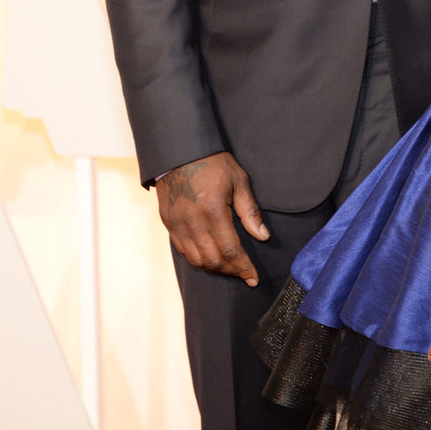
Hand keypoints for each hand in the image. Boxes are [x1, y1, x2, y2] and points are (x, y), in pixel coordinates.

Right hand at [157, 151, 268, 285]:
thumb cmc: (212, 163)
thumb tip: (263, 236)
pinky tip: (209, 255)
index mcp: (213, 211)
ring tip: (229, 267)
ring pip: (196, 259)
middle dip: (231, 271)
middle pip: (212, 260)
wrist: (179, 151)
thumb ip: (250, 211)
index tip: (253, 278)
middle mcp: (192, 221)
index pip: (230, 250)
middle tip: (244, 272)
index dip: (243, 267)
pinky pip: (183, 250)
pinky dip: (197, 258)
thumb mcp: (238, 181)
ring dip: (214, 267)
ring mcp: (177, 224)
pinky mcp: (168, 223)